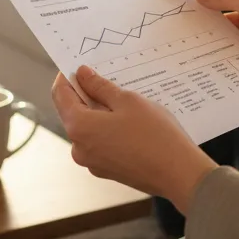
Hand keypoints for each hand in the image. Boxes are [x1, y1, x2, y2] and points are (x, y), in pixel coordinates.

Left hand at [52, 67, 215, 211]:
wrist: (178, 173)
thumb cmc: (154, 133)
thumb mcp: (127, 101)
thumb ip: (100, 86)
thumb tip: (81, 74)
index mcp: (79, 127)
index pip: (60, 95)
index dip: (67, 76)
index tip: (80, 65)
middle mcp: (79, 148)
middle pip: (72, 112)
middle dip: (85, 94)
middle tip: (107, 78)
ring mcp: (92, 162)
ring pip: (88, 128)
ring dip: (98, 111)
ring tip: (122, 99)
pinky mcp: (106, 170)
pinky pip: (99, 142)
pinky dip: (107, 128)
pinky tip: (129, 121)